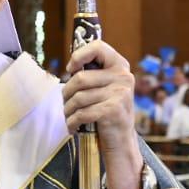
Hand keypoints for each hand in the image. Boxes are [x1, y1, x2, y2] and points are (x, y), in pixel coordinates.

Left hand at [63, 40, 142, 188]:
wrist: (121, 140)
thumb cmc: (107, 111)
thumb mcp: (104, 88)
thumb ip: (92, 74)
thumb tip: (70, 66)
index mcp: (120, 66)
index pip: (98, 48)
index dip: (80, 54)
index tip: (71, 67)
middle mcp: (123, 77)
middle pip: (80, 78)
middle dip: (66, 93)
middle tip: (66, 104)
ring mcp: (119, 94)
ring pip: (77, 98)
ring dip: (68, 110)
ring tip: (70, 117)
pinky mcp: (113, 111)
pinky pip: (81, 113)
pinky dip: (72, 122)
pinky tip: (73, 127)